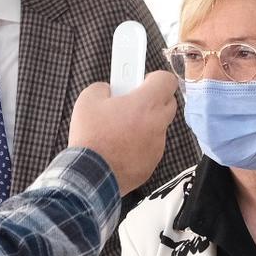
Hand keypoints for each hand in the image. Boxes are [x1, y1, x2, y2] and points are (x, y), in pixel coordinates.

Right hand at [69, 71, 178, 194]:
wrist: (89, 176)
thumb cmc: (91, 138)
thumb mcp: (88, 100)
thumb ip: (103, 88)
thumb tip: (108, 91)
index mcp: (146, 104)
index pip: (167, 80)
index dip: (155, 78)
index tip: (141, 82)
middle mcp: (157, 124)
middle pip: (168, 103)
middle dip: (152, 100)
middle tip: (131, 104)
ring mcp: (157, 147)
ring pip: (158, 128)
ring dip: (145, 125)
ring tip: (119, 130)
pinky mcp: (151, 164)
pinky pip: (150, 148)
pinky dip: (139, 146)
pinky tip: (119, 148)